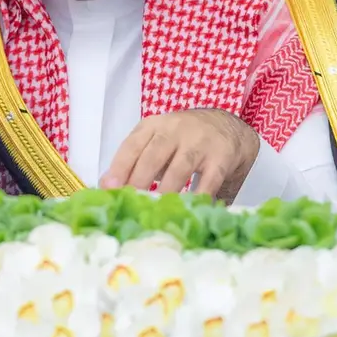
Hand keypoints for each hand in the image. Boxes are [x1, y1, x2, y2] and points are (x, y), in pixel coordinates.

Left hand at [99, 109, 259, 201]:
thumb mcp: (158, 140)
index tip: (109, 188)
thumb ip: (136, 160)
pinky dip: (198, 196)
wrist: (230, 126)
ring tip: (154, 211)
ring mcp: (199, 142)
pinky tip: (189, 210)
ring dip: (165, 190)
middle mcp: (175, 130)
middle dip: (139, 180)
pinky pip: (209, 179)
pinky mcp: (221, 156)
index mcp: (154, 125)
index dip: (120, 166)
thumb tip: (107, 186)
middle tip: (129, 203)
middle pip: (154, 155)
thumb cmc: (185, 138)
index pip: (133, 144)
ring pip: (179, 168)